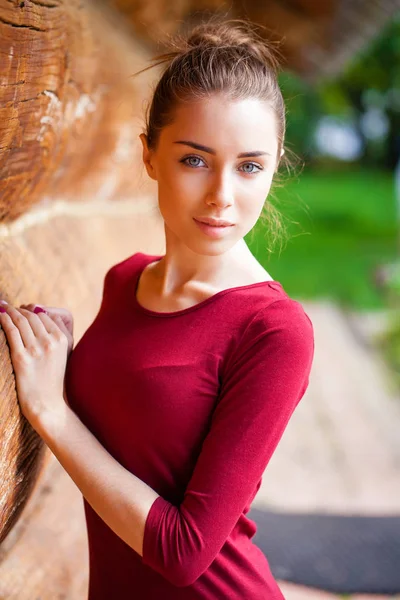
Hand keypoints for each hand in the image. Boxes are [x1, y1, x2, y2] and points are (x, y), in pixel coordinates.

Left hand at [0, 301, 70, 429]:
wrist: (46, 404)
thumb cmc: (53, 380)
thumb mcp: (63, 355)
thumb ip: (56, 334)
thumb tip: (41, 314)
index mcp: (63, 339)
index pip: (44, 316)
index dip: (31, 309)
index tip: (22, 308)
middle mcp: (50, 342)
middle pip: (32, 316)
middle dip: (19, 309)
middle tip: (8, 306)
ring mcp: (36, 350)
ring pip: (21, 321)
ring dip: (9, 311)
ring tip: (2, 306)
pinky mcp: (21, 358)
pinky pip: (11, 332)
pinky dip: (4, 320)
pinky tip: (0, 315)